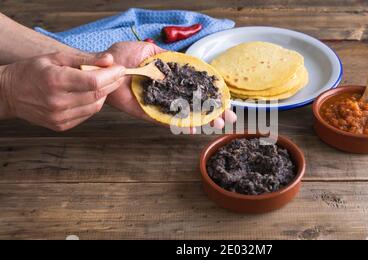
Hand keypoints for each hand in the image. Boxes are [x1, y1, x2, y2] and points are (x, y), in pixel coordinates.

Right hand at [0, 52, 124, 130]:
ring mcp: (59, 117)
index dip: (111, 75)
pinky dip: (94, 103)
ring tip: (104, 82)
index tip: (120, 68)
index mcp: (55, 81)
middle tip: (118, 74)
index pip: (93, 82)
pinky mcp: (61, 126)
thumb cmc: (33, 71)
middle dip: (112, 83)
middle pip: (97, 95)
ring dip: (104, 94)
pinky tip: (91, 94)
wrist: (9, 93)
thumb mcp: (56, 57)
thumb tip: (109, 60)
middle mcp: (58, 102)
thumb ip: (84, 59)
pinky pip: (87, 114)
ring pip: (95, 106)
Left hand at [103, 41, 236, 131]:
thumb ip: (168, 57)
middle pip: (195, 103)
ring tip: (217, 125)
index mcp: (170, 76)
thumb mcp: (150, 50)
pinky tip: (193, 129)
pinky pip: (167, 120)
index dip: (211, 93)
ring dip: (202, 120)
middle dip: (213, 111)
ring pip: (185, 114)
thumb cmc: (122, 56)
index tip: (225, 99)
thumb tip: (187, 62)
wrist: (103, 66)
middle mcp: (168, 91)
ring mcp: (160, 103)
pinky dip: (180, 124)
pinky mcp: (149, 112)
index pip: (195, 86)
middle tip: (228, 119)